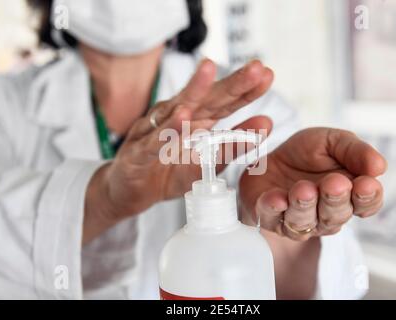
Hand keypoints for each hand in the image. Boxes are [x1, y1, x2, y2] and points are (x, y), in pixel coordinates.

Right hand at [84, 59, 273, 242]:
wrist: (127, 192)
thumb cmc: (167, 172)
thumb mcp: (206, 162)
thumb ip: (233, 145)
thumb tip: (267, 124)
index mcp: (195, 121)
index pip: (224, 103)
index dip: (245, 90)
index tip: (268, 75)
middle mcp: (174, 118)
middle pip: (205, 99)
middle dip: (230, 83)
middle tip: (255, 68)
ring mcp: (154, 132)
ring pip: (176, 110)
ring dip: (194, 90)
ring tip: (210, 70)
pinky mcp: (138, 153)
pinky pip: (154, 141)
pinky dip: (168, 129)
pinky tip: (182, 116)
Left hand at [240, 127, 386, 240]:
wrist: (269, 157)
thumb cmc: (307, 153)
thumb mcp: (333, 142)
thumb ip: (356, 152)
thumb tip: (380, 167)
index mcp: (348, 194)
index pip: (366, 204)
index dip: (368, 197)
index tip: (366, 183)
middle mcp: (325, 214)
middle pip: (336, 215)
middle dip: (335, 200)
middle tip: (334, 183)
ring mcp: (297, 220)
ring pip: (305, 222)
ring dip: (305, 205)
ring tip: (304, 188)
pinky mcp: (269, 218)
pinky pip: (272, 218)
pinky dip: (274, 208)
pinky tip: (277, 198)